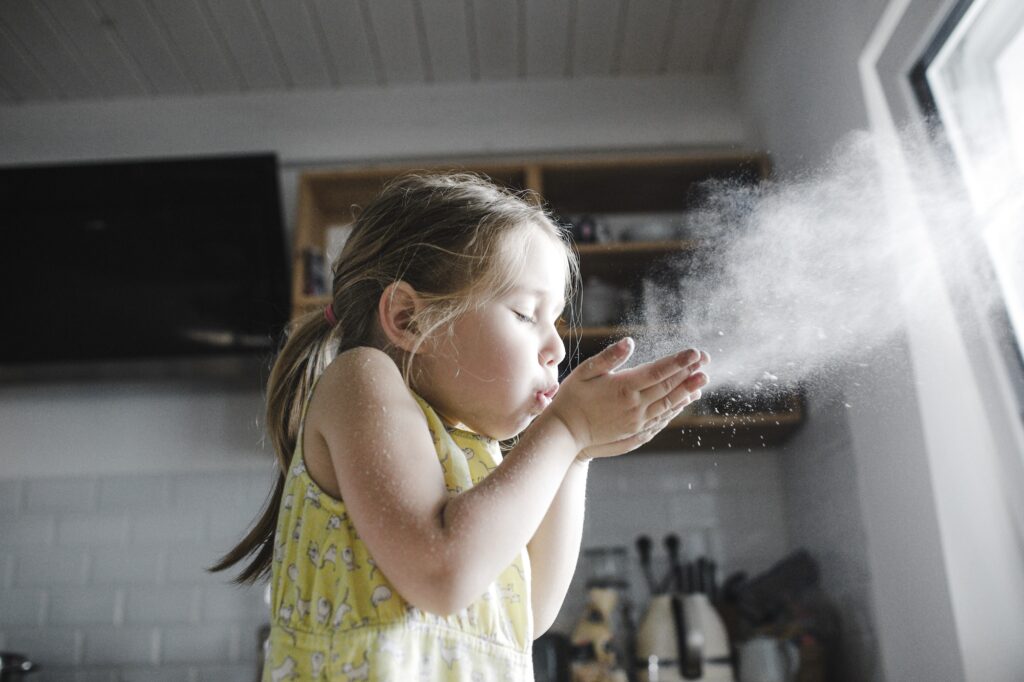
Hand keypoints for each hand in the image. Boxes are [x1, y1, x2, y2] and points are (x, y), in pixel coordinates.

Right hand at [547, 338, 708, 460]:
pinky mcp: (636, 432)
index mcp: (624, 387)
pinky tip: (685, 401)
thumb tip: (630, 341)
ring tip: (703, 380)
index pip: (658, 371)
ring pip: (669, 404)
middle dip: (689, 373)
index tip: (695, 352)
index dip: (678, 361)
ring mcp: (637, 421)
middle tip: (706, 361)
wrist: (566, 433)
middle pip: (668, 387)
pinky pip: (662, 419)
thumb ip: (609, 357)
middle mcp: (635, 405)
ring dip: (687, 391)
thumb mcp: (585, 372)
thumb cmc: (572, 398)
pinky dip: (676, 408)